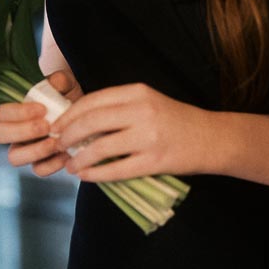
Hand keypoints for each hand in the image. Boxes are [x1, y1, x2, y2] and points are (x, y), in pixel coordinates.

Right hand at [0, 70, 82, 176]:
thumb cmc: (65, 96)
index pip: (1, 112)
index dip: (18, 113)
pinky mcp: (39, 163)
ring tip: (56, 143)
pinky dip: (51, 165)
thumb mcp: (65, 84)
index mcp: (12, 109)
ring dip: (35, 151)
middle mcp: (11, 130)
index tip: (42, 109)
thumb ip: (59, 81)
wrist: (81, 114)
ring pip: (14, 157)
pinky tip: (66, 154)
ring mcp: (23, 148)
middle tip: (46, 126)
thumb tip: (56, 83)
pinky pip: (38, 170)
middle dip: (22, 131)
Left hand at [51, 82, 214, 181]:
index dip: (69, 114)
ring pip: (99, 147)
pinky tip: (86, 176)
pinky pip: (116, 169)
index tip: (56, 125)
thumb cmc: (177, 120)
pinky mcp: (154, 161)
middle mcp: (142, 111)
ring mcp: (148, 137)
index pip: (93, 100)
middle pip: (91, 122)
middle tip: (58, 145)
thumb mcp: (149, 102)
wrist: (212, 138)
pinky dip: (95, 174)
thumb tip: (79, 122)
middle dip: (68, 135)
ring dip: (78, 158)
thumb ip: (120, 107)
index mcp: (139, 92)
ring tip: (70, 165)